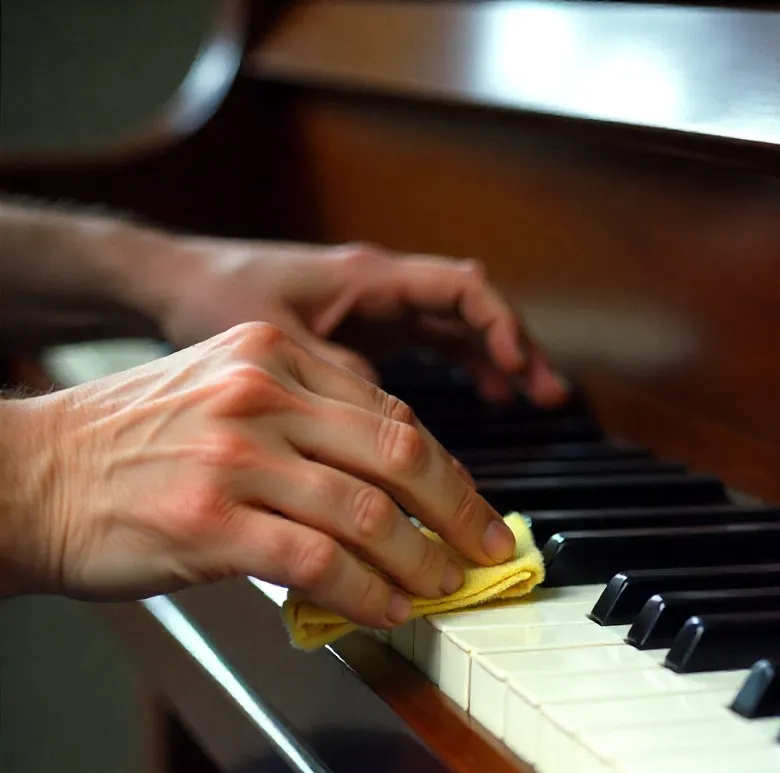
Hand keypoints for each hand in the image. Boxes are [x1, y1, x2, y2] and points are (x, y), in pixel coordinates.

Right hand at [4, 322, 516, 624]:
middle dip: (460, 511)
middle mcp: (261, 394)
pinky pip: (320, 562)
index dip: (448, 469)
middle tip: (488, 550)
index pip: (392, 412)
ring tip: (441, 586)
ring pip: (369, 512)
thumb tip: (389, 482)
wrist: (28, 477)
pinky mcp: (211, 522)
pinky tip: (386, 609)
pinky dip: (367, 592)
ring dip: (420, 560)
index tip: (474, 506)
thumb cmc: (128, 445)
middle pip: (400, 452)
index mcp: (273, 355)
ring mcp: (236, 456)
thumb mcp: (222, 394)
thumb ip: (305, 421)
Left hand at [153, 237, 568, 405]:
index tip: (519, 367)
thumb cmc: (214, 297)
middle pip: (472, 311)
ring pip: (458, 330)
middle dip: (515, 349)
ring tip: (529, 401)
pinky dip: (463, 370)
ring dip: (496, 361)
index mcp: (370, 278)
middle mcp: (382, 289)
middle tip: (549, 395)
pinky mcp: (366, 332)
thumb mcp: (275, 345)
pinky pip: (431, 347)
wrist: (173, 283)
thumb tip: (394, 429)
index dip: (499, 326)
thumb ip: (338, 379)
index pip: (461, 289)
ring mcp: (376, 310)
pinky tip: (480, 400)